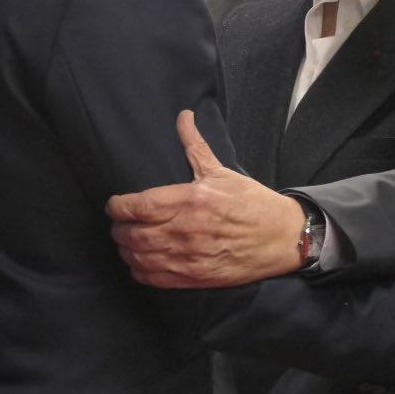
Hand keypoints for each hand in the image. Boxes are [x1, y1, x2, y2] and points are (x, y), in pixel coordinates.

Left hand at [106, 110, 305, 287]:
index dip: (117, 206)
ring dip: (126, 250)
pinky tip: (140, 262)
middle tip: (119, 222)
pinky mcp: (194, 278)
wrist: (280, 238)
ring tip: (126, 241)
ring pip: (138, 258)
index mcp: (191, 200)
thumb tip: (183, 116)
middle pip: (132, 234)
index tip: (114, 204)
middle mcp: (185, 230)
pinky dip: (139, 270)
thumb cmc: (252, 202)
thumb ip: (195, 145)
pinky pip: (154, 278)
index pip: (139, 206)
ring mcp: (188, 257)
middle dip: (118, 228)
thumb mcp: (222, 171)